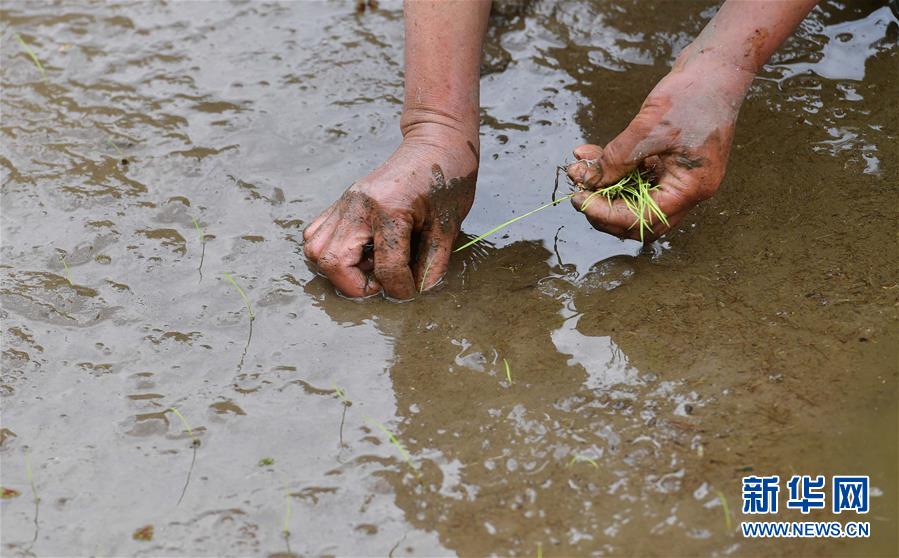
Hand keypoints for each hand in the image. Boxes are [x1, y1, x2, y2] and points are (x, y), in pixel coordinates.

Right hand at [303, 130, 477, 299]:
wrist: (437, 141)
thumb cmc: (448, 178)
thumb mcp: (449, 224)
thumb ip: (433, 262)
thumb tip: (419, 290)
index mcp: (389, 209)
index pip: (386, 267)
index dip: (399, 289)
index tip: (411, 291)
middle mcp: (359, 205)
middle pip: (333, 261)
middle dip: (355, 286)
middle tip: (382, 283)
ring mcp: (346, 201)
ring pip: (316, 249)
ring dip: (339, 269)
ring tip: (369, 266)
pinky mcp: (342, 200)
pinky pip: (317, 232)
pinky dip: (331, 250)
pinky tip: (359, 252)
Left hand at [567, 55, 753, 240]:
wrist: (717, 64)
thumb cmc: (692, 94)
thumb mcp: (648, 128)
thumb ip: (617, 159)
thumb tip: (588, 182)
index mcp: (691, 188)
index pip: (643, 219)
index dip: (607, 214)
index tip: (579, 199)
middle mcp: (688, 189)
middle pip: (640, 218)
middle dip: (605, 208)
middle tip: (578, 193)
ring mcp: (680, 176)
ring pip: (635, 198)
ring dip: (605, 188)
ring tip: (579, 168)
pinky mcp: (671, 162)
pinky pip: (638, 176)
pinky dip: (614, 169)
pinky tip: (589, 154)